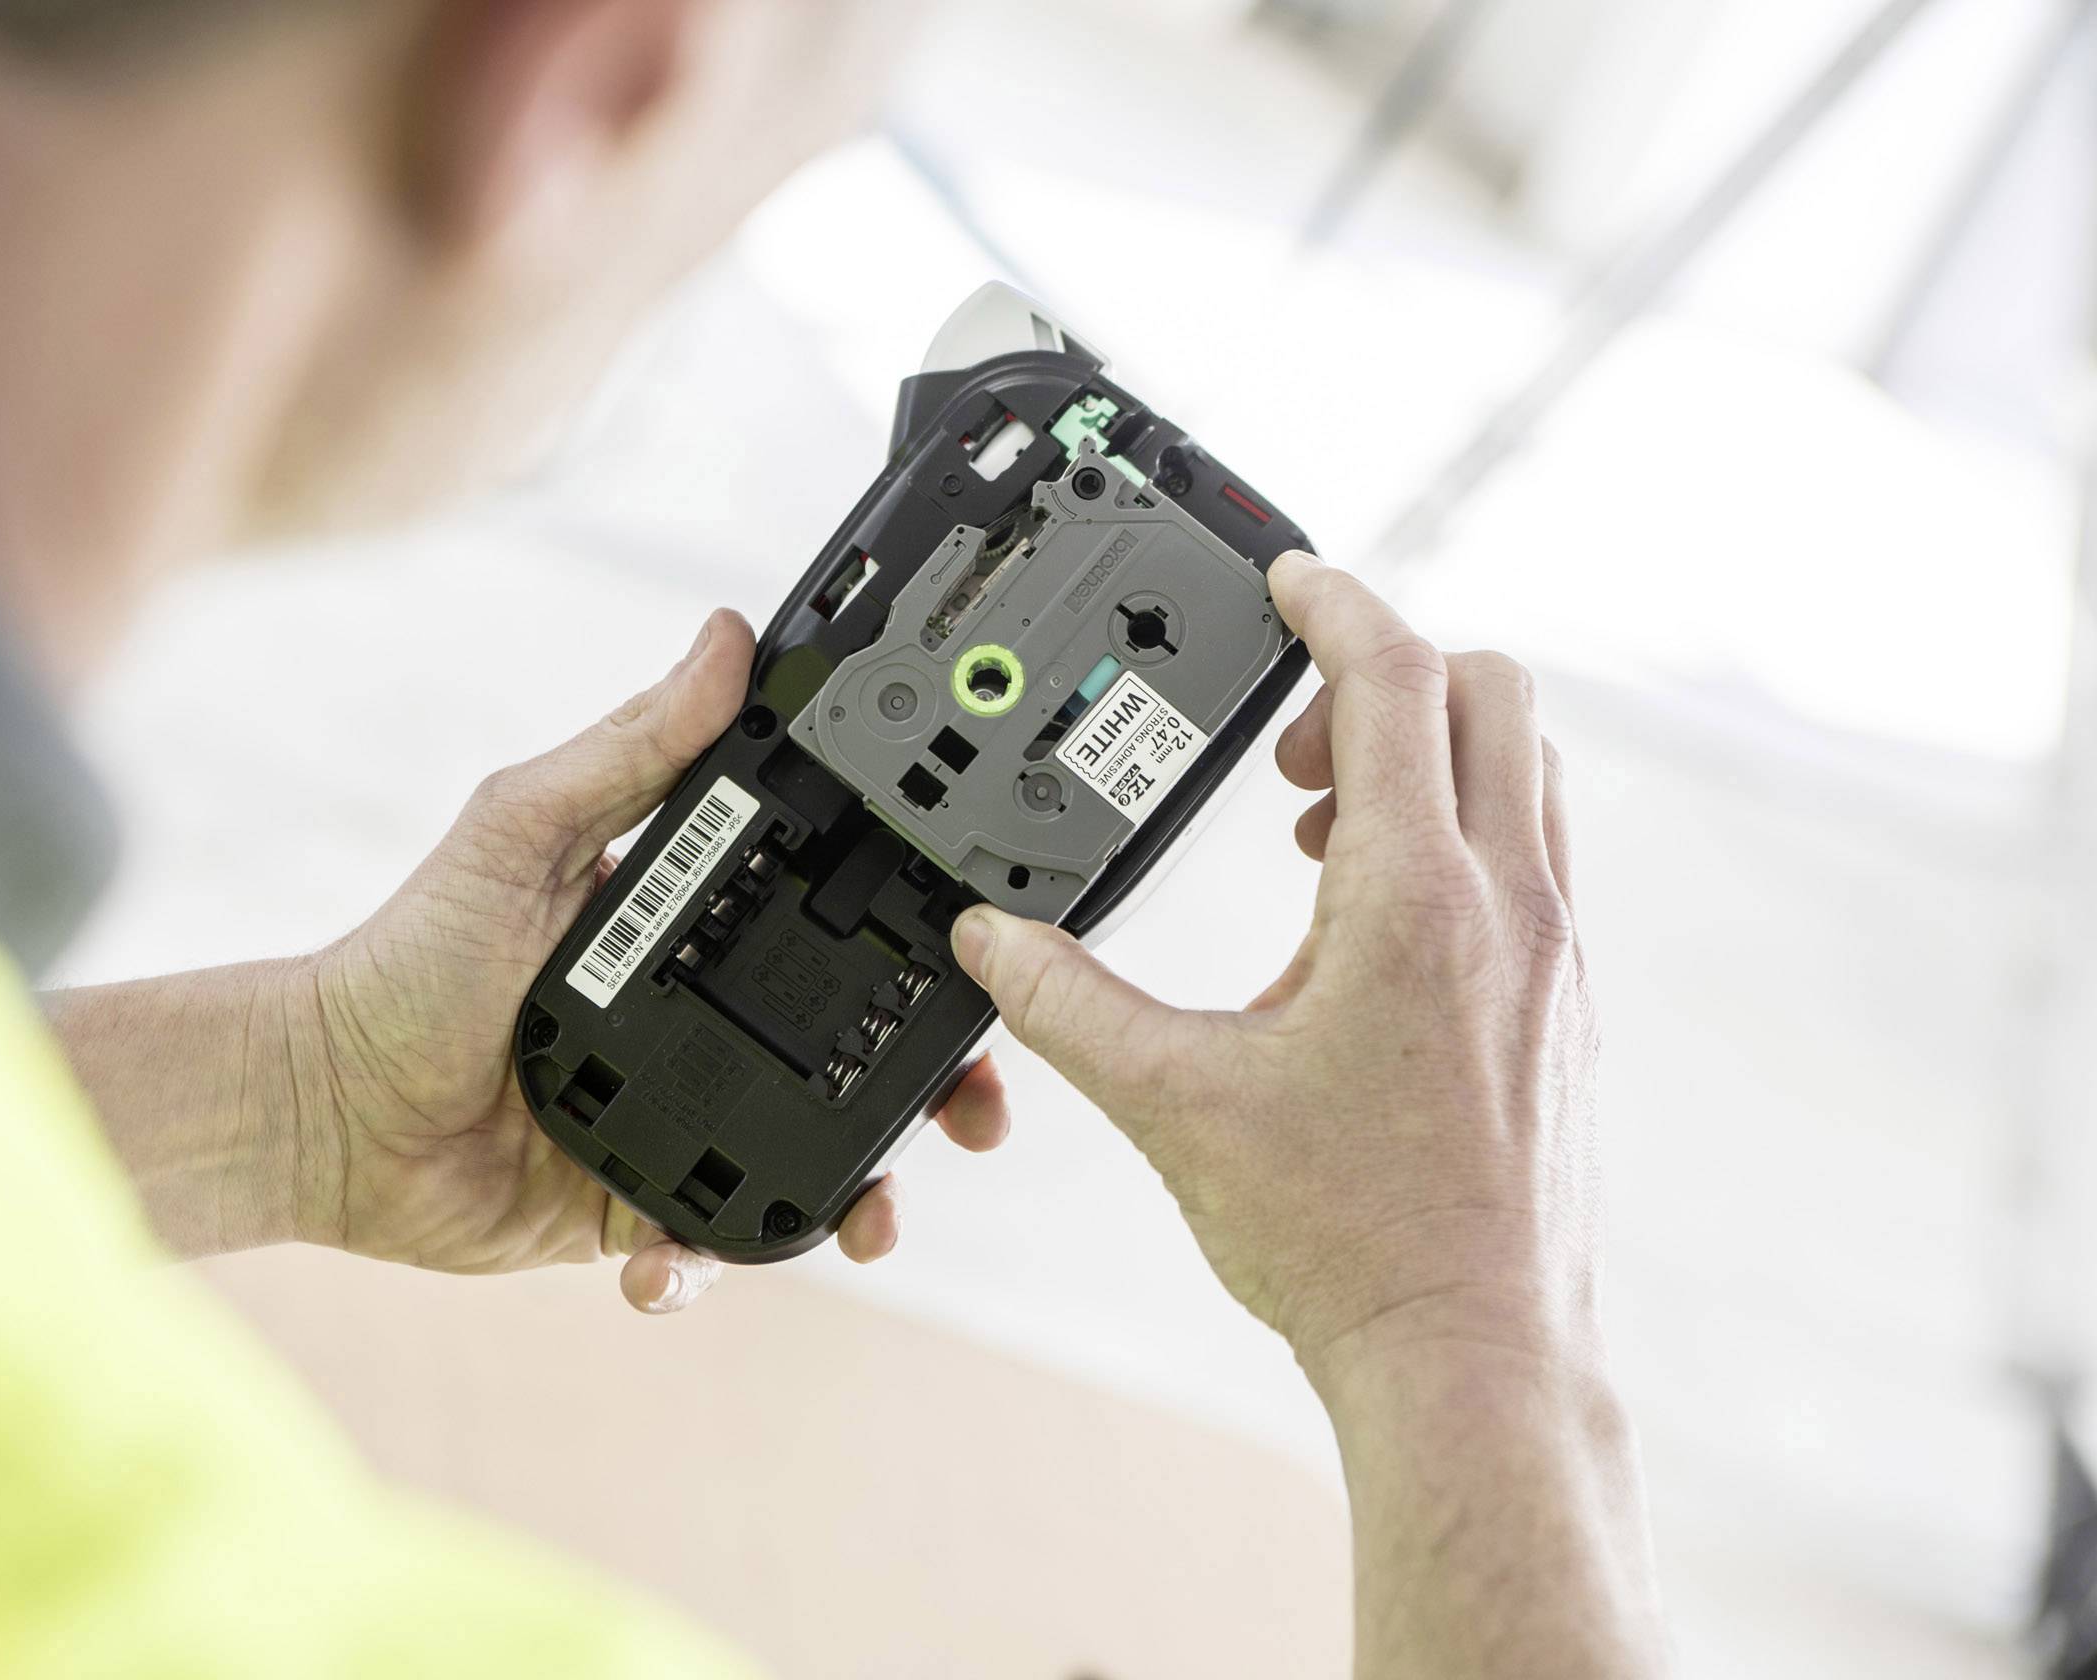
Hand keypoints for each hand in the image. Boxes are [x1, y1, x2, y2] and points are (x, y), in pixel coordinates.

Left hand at [296, 610, 1012, 1312]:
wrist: (320, 1113)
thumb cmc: (402, 960)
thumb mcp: (520, 832)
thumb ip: (627, 750)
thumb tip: (722, 638)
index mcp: (685, 924)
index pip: (828, 921)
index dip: (913, 944)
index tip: (979, 960)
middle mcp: (696, 1019)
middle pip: (850, 1050)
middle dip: (926, 1089)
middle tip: (971, 1116)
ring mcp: (675, 1116)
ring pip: (806, 1157)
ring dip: (859, 1194)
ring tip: (873, 1220)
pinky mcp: (634, 1206)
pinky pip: (708, 1244)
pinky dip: (708, 1266)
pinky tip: (673, 1265)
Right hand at [947, 553, 1597, 1383]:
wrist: (1470, 1353)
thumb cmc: (1349, 1238)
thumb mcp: (1176, 1103)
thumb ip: (1070, 1004)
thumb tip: (991, 942)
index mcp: (1415, 900)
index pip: (1396, 678)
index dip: (1335, 602)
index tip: (1286, 578)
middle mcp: (1509, 907)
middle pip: (1490, 692)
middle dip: (1386, 673)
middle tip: (1289, 742)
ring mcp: (1554, 956)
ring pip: (1525, 772)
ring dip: (1429, 751)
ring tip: (1319, 831)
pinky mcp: (1565, 1005)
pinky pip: (1532, 855)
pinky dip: (1459, 830)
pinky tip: (1369, 924)